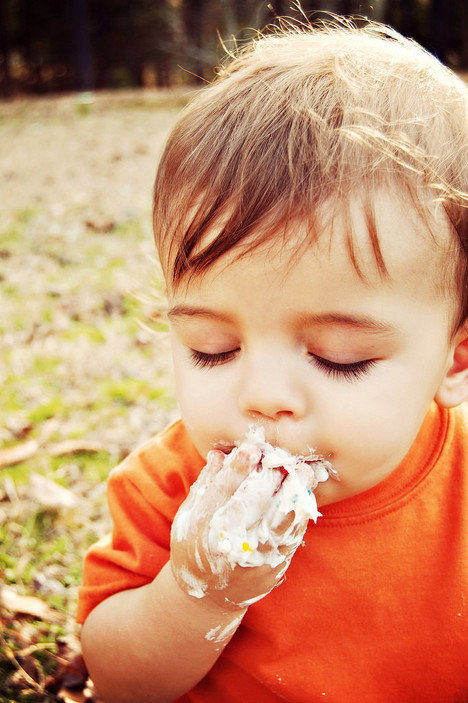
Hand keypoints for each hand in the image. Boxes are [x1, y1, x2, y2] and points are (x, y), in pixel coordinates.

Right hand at [170, 439, 321, 609]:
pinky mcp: (272, 567)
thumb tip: (219, 453)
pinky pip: (290, 537)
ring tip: (304, 471)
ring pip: (277, 522)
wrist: (209, 597)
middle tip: (283, 455)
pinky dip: (299, 515)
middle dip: (269, 478)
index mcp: (202, 528)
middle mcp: (226, 545)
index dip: (237, 469)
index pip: (221, 492)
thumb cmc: (196, 546)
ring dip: (293, 494)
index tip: (252, 448)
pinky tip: (306, 495)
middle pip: (251, 505)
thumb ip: (205, 486)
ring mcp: (252, 559)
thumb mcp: (189, 516)